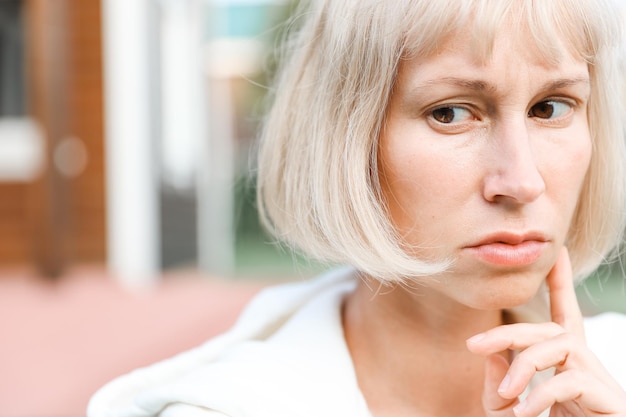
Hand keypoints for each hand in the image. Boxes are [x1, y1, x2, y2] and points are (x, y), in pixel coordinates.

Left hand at [466, 247, 625, 416]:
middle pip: (547, 327)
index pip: (561, 313)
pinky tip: (525, 412)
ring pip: (559, 344)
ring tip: (507, 397)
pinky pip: (571, 381)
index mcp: (565, 362)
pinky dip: (541, 394)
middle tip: (472, 345)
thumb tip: (491, 355)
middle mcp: (584, 363)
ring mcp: (598, 381)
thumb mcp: (510, 413)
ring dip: (525, 365)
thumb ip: (498, 386)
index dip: (561, 282)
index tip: (559, 251)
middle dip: (508, 331)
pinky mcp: (608, 401)